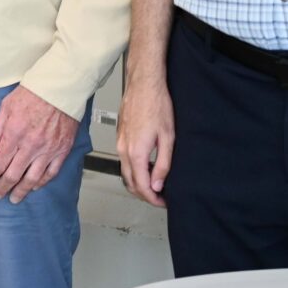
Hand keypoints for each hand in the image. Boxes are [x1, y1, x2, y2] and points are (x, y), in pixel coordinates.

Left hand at [0, 85, 78, 203]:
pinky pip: (51, 172)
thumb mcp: (5, 108)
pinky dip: (42, 182)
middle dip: (3, 187)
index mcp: (14, 135)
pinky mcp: (62, 150)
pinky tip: (35, 187)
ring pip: (32, 178)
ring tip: (14, 198)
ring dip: (21, 191)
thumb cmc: (32, 95)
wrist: (60, 89)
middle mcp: (31, 146)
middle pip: (13, 175)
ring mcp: (48, 150)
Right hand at [116, 74, 175, 207]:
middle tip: (160, 197)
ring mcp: (120, 143)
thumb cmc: (157, 106)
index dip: (152, 198)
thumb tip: (157, 184)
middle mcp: (124, 150)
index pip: (141, 186)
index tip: (163, 202)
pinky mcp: (120, 137)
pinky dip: (133, 171)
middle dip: (144, 194)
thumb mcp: (168, 138)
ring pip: (125, 172)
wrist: (144, 85)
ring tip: (154, 184)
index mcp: (136, 153)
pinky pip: (124, 161)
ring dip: (138, 183)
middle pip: (130, 182)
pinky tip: (146, 167)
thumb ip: (162, 164)